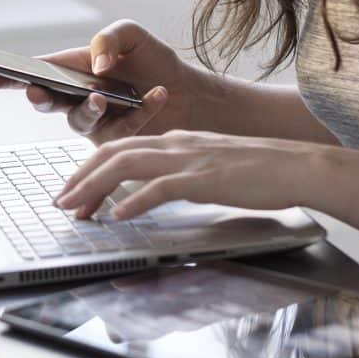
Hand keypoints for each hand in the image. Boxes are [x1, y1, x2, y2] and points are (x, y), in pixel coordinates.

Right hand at [0, 20, 191, 144]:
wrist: (187, 91)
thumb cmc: (151, 61)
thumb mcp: (131, 35)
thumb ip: (110, 38)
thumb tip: (97, 63)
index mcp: (70, 70)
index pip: (34, 72)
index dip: (9, 76)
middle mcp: (75, 98)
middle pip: (46, 101)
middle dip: (37, 97)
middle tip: (36, 93)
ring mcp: (93, 122)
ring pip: (78, 122)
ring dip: (87, 109)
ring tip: (102, 97)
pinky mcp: (116, 141)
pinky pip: (120, 132)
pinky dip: (141, 111)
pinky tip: (157, 94)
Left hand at [52, 129, 320, 219]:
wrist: (297, 166)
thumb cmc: (260, 171)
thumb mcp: (211, 166)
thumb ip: (181, 174)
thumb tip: (153, 193)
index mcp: (176, 140)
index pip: (121, 147)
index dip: (90, 167)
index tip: (72, 189)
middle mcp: (176, 143)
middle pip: (113, 153)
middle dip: (81, 178)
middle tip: (61, 202)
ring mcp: (188, 159)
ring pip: (126, 166)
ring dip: (95, 188)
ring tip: (76, 209)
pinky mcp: (203, 178)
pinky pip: (159, 188)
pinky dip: (133, 202)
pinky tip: (117, 217)